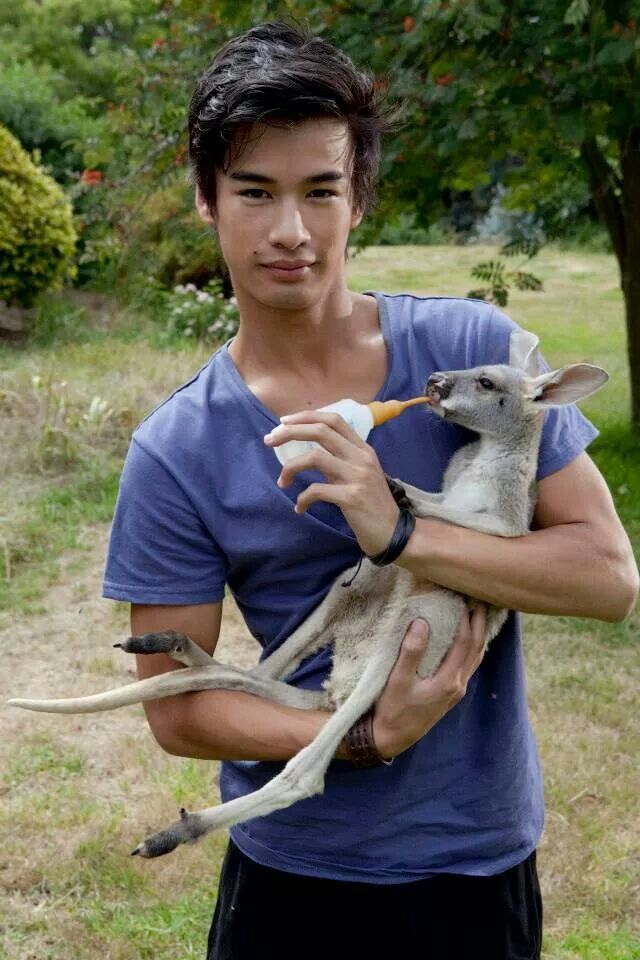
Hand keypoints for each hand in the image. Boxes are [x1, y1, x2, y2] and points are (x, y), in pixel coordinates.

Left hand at [263, 410, 399, 556]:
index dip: (305, 417)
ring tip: (282, 481)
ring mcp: (358, 476)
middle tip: (269, 440)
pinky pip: (317, 490)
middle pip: (321, 431)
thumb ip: (340, 460)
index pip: (333, 420)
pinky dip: (303, 498)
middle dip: (290, 432)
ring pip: (315, 457)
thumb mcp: (360, 474)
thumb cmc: (373, 504)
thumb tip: (308, 452)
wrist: (394, 532)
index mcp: (363, 449)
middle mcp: (361, 457)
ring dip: (290, 467)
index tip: (283, 423)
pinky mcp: (352, 497)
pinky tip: (300, 508)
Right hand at [372, 604, 487, 758]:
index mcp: (448, 681)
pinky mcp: (451, 693)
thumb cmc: (392, 709)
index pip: (465, 643)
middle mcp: (458, 685)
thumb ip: (411, 652)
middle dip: (480, 623)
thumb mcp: (398, 680)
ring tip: (479, 615)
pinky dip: (472, 648)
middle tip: (481, 599)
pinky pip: (469, 665)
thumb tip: (422, 622)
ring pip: (475, 658)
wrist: (393, 738)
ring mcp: (457, 691)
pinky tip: (468, 640)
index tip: (466, 598)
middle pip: (477, 648)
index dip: (467, 619)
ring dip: (479, 635)